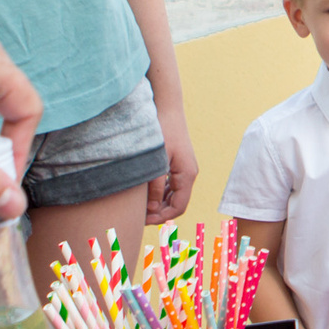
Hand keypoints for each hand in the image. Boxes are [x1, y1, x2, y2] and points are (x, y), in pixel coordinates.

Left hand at [146, 98, 196, 223]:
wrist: (168, 108)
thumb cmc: (162, 131)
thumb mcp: (156, 161)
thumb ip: (155, 186)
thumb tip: (152, 208)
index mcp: (187, 175)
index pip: (179, 207)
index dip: (161, 217)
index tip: (143, 220)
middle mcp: (189, 174)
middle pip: (177, 203)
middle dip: (159, 212)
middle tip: (139, 215)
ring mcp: (185, 169)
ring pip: (174, 195)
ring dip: (160, 203)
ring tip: (140, 206)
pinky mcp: (178, 164)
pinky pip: (172, 185)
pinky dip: (161, 193)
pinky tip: (145, 192)